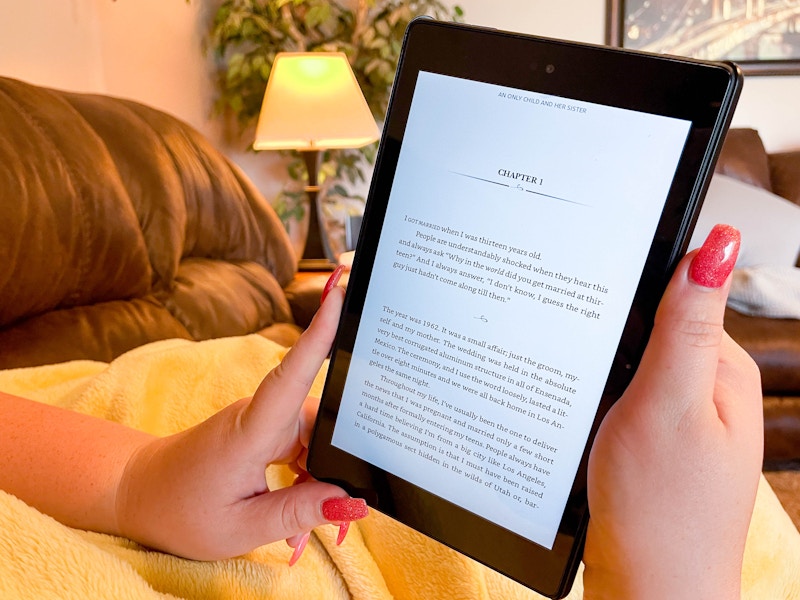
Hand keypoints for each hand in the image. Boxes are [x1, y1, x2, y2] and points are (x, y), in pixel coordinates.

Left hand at [116, 283, 365, 560]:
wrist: (138, 493)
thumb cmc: (180, 511)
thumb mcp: (241, 528)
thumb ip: (298, 513)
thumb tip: (351, 503)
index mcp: (248, 434)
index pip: (290, 376)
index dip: (318, 336)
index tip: (338, 295)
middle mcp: (258, 416)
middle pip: (319, 421)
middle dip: (334, 466)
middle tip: (335, 520)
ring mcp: (260, 420)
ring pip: (314, 438)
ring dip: (316, 480)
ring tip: (299, 527)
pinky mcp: (262, 429)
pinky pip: (301, 444)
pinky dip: (305, 478)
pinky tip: (295, 509)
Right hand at [583, 225, 762, 598]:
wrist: (648, 590)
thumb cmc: (661, 510)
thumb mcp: (668, 405)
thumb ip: (688, 325)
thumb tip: (718, 244)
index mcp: (722, 370)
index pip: (678, 296)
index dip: (629, 294)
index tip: (592, 310)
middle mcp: (707, 390)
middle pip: (650, 329)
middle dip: (610, 338)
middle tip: (584, 371)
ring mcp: (681, 418)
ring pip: (630, 365)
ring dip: (600, 370)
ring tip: (583, 400)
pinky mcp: (654, 442)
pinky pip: (622, 398)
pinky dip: (597, 399)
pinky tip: (585, 419)